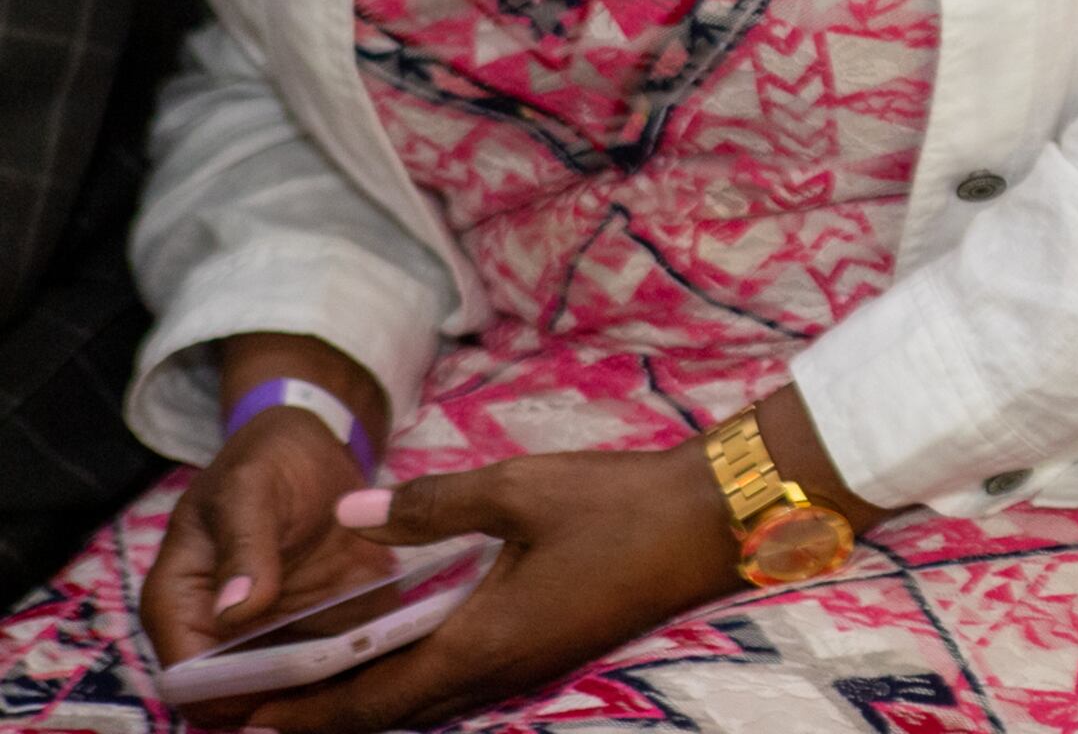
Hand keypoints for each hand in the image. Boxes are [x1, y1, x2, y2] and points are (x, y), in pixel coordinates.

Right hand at [143, 408, 393, 694]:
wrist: (313, 446)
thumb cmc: (263, 462)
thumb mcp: (248, 490)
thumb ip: (243, 547)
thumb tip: (234, 611)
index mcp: (182, 608)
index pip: (189, 681)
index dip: (229, 696)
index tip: (287, 688)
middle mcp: (222, 637)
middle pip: (243, 702)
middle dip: (291, 706)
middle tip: (349, 683)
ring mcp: (273, 638)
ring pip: (297, 696)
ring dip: (334, 697)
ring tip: (383, 676)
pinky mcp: (322, 630)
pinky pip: (341, 668)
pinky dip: (367, 669)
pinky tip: (403, 657)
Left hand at [234, 445, 737, 733]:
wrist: (712, 520)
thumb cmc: (617, 506)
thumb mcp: (519, 489)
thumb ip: (430, 505)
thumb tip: (351, 511)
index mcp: (480, 643)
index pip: (371, 698)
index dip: (305, 716)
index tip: (245, 725)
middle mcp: (496, 672)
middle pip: (393, 714)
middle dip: (323, 719)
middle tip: (257, 716)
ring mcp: (526, 666)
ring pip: (427, 703)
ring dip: (367, 702)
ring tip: (313, 690)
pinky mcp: (546, 649)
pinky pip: (458, 683)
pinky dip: (410, 681)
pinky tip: (400, 652)